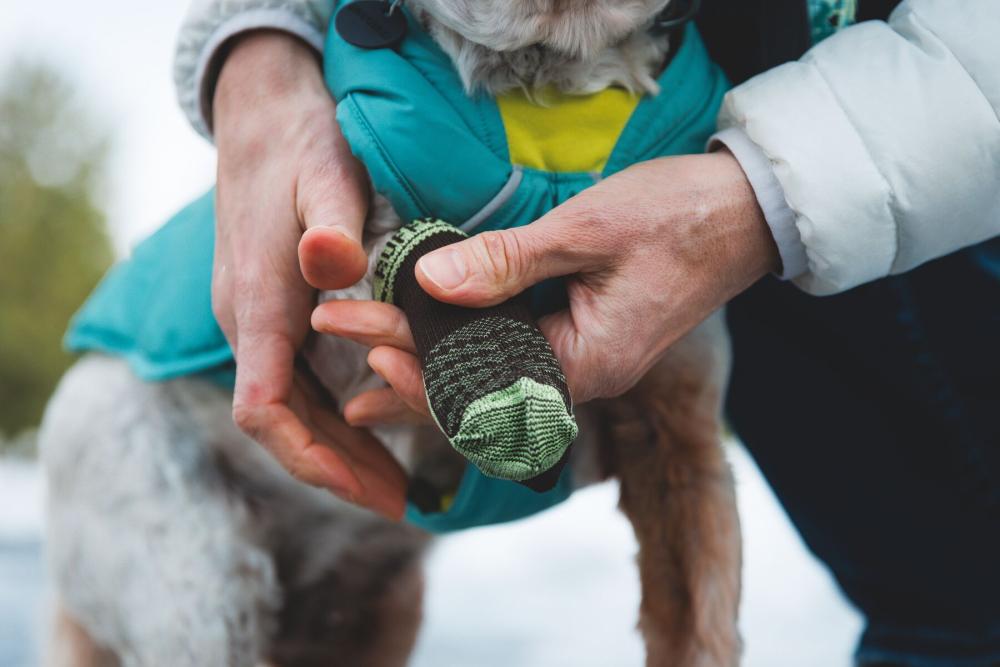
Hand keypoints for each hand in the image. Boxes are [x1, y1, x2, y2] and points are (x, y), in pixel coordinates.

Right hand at [212, 31, 404, 518]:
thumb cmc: (300, 145)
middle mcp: (250, 324)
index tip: (367, 490)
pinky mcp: (274, 313)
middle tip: (400, 503)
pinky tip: (374, 428)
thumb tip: (330, 258)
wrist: (264, 116)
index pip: (265, 409)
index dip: (312, 458)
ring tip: (394, 484)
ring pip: (291, 410)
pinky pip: (299, 384)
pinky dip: (334, 417)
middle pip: (282, 424)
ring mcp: (258, 320)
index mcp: (258, 304)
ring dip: (337, 451)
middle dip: (336, 470)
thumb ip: (330, 223)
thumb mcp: (326, 175)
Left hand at [316, 151, 777, 416]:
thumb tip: (430, 284)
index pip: (484, 386)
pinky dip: (463, 358)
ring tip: (361, 383)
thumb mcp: (588, 231)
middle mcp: (581, 377)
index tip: (365, 345)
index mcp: (586, 363)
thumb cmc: (677, 217)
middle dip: (405, 371)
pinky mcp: (581, 339)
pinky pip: (510, 362)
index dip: (419, 372)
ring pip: (490, 384)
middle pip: (478, 393)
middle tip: (338, 339)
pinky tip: (427, 354)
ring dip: (427, 374)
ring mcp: (582, 362)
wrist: (743, 214)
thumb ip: (509, 262)